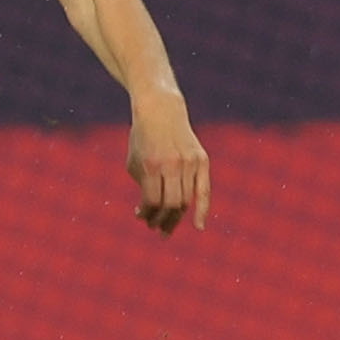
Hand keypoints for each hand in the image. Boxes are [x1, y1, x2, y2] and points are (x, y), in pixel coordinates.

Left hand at [127, 95, 209, 233]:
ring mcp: (189, 162)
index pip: (152, 201)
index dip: (147, 214)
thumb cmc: (143, 139)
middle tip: (155, 229)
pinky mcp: (202, 160)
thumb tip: (149, 213)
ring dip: (175, 217)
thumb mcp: (135, 161)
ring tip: (167, 227)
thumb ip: (142, 187)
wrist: (161, 110)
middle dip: (162, 221)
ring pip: (186, 200)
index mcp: (152, 164)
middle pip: (171, 204)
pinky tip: (199, 226)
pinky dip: (202, 210)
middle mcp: (173, 164)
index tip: (141, 216)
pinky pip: (204, 190)